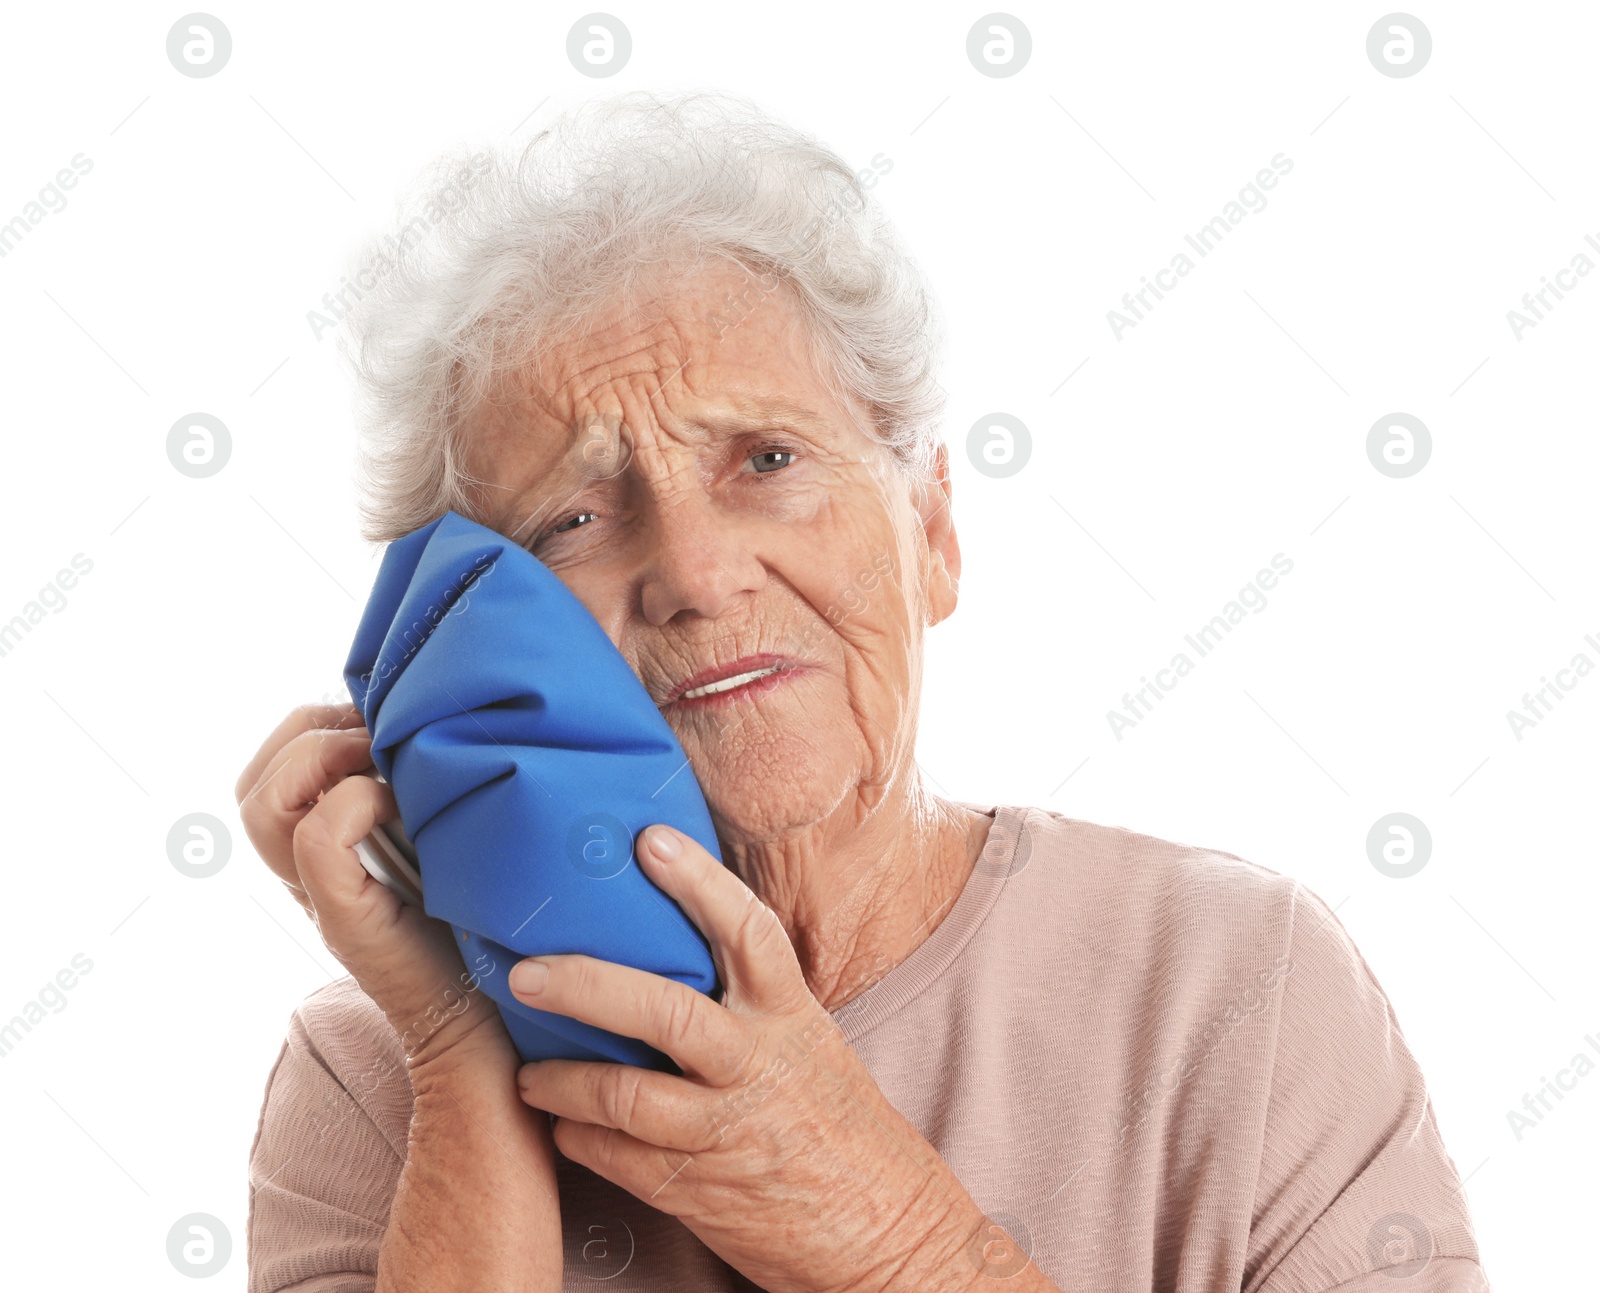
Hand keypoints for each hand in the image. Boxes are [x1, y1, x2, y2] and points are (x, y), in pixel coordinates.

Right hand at [235, 703, 516, 1078]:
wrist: (496, 1019)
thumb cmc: (488, 921)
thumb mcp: (449, 834)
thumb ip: (422, 788)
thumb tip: (430, 718)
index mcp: (324, 850)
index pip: (270, 769)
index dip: (314, 726)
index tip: (380, 725)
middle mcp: (309, 873)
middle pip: (254, 782)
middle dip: (312, 733)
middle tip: (380, 737)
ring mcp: (321, 897)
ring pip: (262, 804)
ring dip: (324, 759)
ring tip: (386, 766)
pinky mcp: (346, 921)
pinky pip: (315, 837)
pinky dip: (356, 802)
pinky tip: (405, 808)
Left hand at [508, 824, 993, 1292]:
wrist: (884, 1229)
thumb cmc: (834, 1120)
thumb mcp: (806, 1041)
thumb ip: (748, 998)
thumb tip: (667, 937)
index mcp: (790, 1017)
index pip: (749, 933)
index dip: (699, 883)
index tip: (649, 840)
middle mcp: (757, 1066)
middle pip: (666, 1013)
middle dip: (587, 986)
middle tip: (527, 971)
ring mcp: (725, 1132)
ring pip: (626, 1096)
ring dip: (562, 1080)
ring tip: (527, 1069)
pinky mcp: (698, 1191)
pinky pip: (618, 1159)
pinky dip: (578, 1137)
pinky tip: (561, 1123)